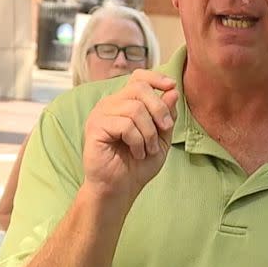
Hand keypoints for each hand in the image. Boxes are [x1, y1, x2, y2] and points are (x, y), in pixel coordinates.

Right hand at [82, 69, 178, 207]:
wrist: (120, 189)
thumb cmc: (139, 164)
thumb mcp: (162, 137)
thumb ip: (167, 114)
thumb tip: (172, 91)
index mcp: (125, 102)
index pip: (138, 77)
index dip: (156, 78)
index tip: (171, 86)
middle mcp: (111, 104)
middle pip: (140, 88)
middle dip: (159, 109)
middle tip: (165, 129)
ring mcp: (101, 114)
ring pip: (135, 108)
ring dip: (149, 132)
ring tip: (148, 149)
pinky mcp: (95, 127)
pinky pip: (125, 124)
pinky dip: (138, 140)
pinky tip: (137, 152)